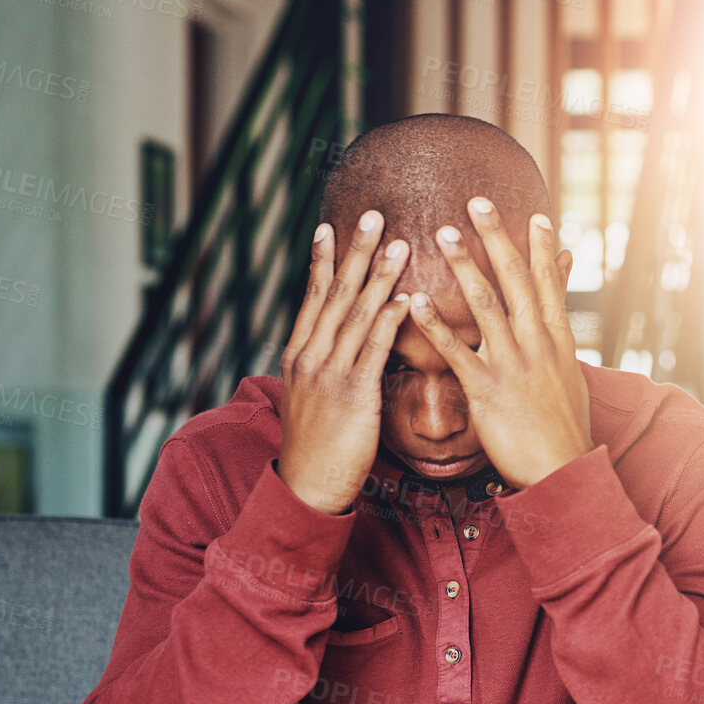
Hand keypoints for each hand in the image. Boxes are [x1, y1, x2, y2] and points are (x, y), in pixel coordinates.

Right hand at [277, 212, 410, 514]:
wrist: (306, 488)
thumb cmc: (318, 449)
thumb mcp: (314, 400)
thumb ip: (328, 370)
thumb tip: (342, 351)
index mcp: (299, 355)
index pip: (313, 297)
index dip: (323, 260)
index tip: (331, 226)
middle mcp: (310, 357)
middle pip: (334, 294)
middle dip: (354, 252)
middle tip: (372, 215)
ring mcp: (328, 374)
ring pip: (355, 314)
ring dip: (378, 276)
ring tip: (399, 243)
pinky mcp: (352, 395)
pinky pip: (373, 349)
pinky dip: (388, 320)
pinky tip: (404, 298)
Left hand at [408, 198, 590, 488]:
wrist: (563, 471)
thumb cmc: (563, 429)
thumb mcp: (570, 378)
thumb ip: (560, 344)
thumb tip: (561, 324)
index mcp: (558, 342)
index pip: (550, 286)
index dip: (542, 250)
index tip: (535, 216)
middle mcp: (538, 345)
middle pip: (517, 281)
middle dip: (498, 239)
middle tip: (478, 202)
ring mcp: (513, 365)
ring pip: (487, 305)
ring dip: (464, 266)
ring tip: (442, 234)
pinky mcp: (488, 390)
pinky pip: (456, 351)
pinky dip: (435, 323)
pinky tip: (414, 300)